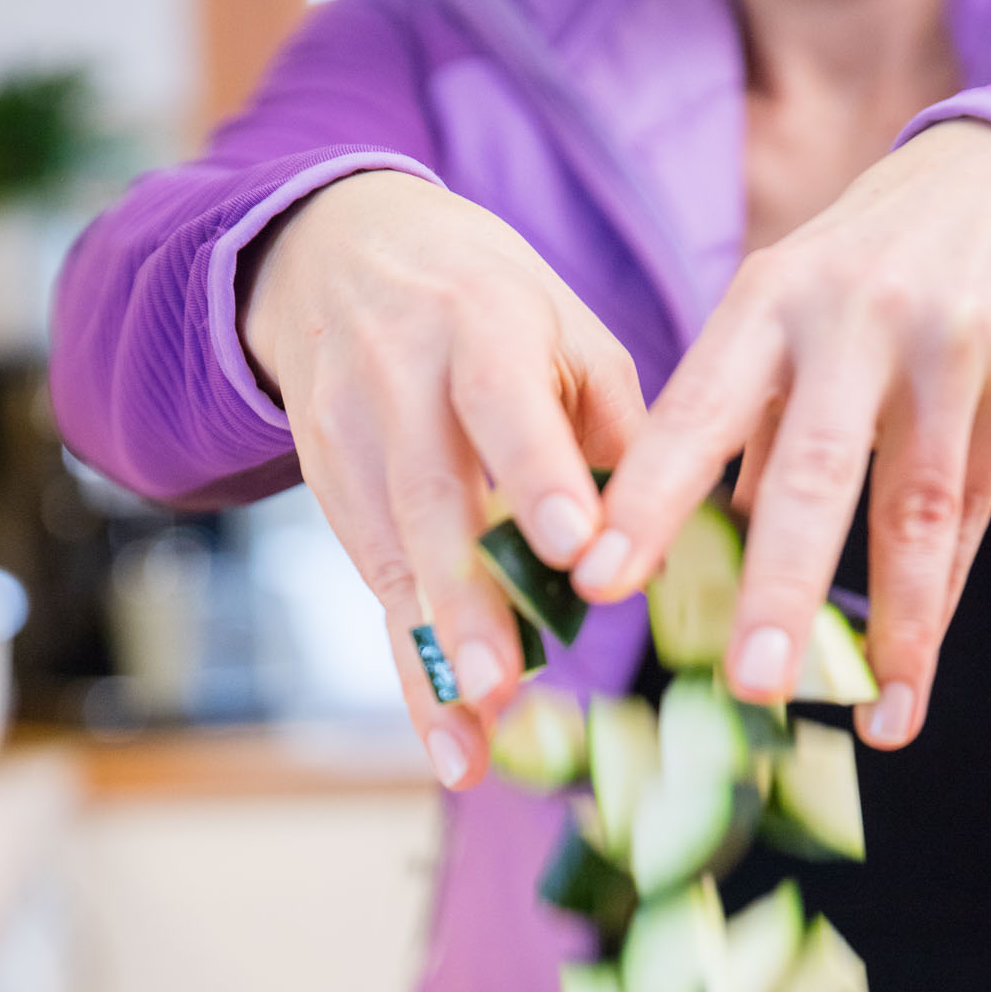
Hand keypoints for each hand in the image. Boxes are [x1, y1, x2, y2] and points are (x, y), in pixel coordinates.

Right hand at [243, 172, 643, 785]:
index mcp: (479, 320)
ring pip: (391, 558)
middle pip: (430, 499)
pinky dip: (413, 668)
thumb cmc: (486, 303)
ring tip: (473, 736)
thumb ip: (619, 431)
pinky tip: (449, 739)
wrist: (337, 253)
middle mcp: (398, 377)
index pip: (504, 401)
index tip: (575, 550)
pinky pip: (375, 590)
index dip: (536, 475)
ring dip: (434, 657)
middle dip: (466, 600)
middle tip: (503, 685)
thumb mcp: (565, 329)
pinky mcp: (327, 489)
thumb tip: (663, 548)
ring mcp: (349, 437)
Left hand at [574, 121, 990, 746]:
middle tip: (748, 682)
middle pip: (812, 471)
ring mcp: (943, 349)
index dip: (646, 501)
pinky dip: (938, 609)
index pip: (696, 414)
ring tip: (870, 719)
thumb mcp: (781, 310)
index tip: (598, 582)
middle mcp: (852, 319)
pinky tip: (908, 688)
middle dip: (779, 584)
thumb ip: (734, 419)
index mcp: (765, 301)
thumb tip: (684, 547)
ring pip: (912, 509)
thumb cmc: (859, 272)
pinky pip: (970, 517)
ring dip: (894, 626)